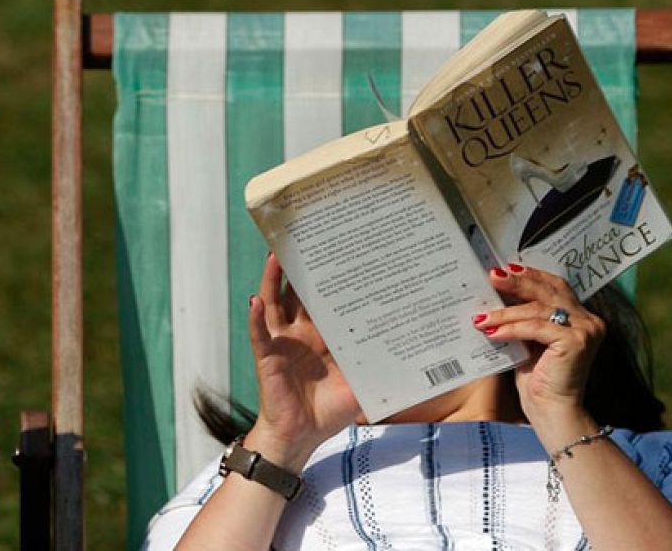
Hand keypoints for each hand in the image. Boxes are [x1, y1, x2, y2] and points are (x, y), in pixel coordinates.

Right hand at [244, 252, 360, 466]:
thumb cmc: (331, 410)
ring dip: (272, 279)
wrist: (302, 435)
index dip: (333, 276)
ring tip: (274, 254)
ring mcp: (281, 341)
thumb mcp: (363, 384)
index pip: (328, 299)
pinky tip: (255, 300)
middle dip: (300, 266)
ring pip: (275, 302)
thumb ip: (381, 366)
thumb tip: (416, 350)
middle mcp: (301, 332)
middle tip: (304, 236)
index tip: (342, 251)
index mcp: (324, 335)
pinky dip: (255, 316)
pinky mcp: (266, 355)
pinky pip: (258, 332)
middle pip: (298, 292)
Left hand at [475, 264, 603, 432]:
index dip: (532, 275)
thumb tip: (497, 292)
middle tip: (492, 277)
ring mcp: (586, 330)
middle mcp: (589, 320)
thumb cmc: (538, 377)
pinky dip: (512, 328)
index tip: (505, 269)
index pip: (555, 287)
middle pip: (548, 292)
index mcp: (581, 316)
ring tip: (481, 317)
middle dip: (518, 282)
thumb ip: (524, 317)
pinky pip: (537, 328)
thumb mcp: (529, 339)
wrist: (550, 410)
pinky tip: (493, 332)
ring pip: (538, 310)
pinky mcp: (577, 341)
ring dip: (505, 312)